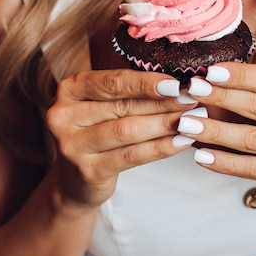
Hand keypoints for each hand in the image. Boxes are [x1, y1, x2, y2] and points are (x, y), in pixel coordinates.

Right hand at [45, 68, 196, 207]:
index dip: (146, 82)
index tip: (176, 82)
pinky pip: (132, 156)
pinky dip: (161, 148)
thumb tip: (176, 76)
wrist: (76, 179)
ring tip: (193, 119)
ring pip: (128, 130)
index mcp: (69, 89)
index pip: (112, 81)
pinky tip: (181, 142)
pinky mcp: (87, 170)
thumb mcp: (104, 104)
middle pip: (122, 106)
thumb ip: (129, 88)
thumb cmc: (98, 130)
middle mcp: (62, 115)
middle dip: (163, 102)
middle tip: (193, 99)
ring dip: (165, 123)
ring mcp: (71, 145)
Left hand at [178, 63, 255, 198]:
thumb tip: (218, 75)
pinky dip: (225, 162)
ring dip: (215, 132)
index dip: (238, 75)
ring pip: (252, 140)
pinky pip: (254, 169)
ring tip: (187, 124)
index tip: (209, 72)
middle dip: (221, 98)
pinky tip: (203, 155)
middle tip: (192, 92)